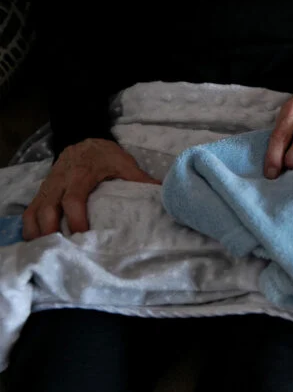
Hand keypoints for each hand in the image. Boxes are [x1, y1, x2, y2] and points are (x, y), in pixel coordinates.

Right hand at [22, 139, 159, 239]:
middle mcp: (59, 182)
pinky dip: (30, 228)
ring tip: (47, 252)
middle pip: (47, 209)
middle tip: (61, 252)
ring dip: (38, 233)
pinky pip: (30, 211)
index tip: (83, 236)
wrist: (83, 138)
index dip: (76, 219)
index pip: (73, 199)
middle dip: (51, 231)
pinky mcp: (42, 193)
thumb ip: (140, 179)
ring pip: (34, 212)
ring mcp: (47, 188)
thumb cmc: (105, 154)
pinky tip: (37, 243)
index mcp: (80, 175)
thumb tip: (163, 192)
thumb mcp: (124, 162)